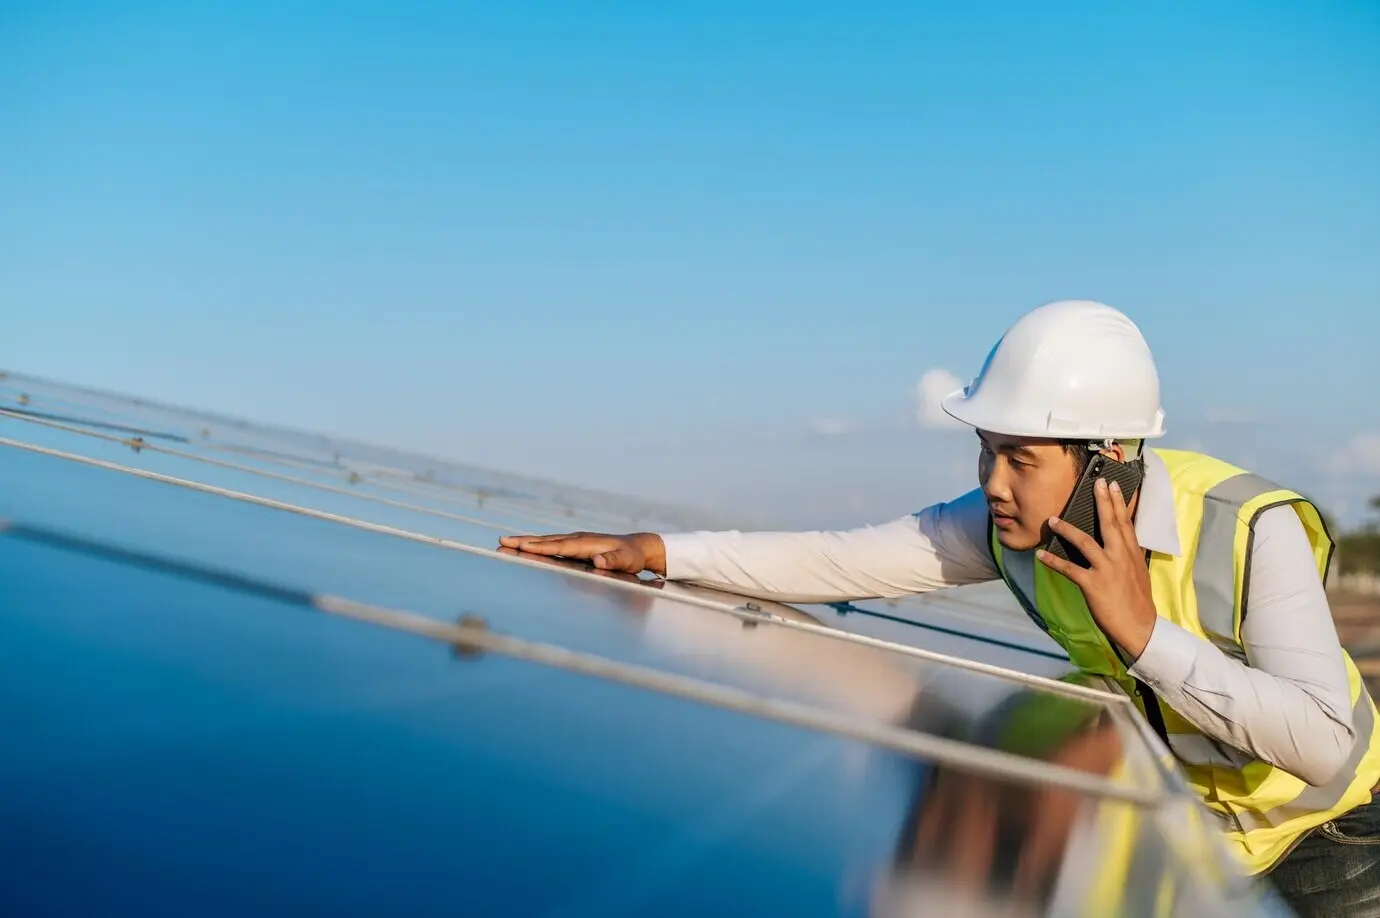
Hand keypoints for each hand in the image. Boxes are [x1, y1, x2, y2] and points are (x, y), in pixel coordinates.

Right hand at [497, 531, 666, 575]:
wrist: (638, 547)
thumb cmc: (632, 557)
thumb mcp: (627, 561)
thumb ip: (613, 561)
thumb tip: (598, 560)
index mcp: (587, 543)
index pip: (560, 546)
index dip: (541, 547)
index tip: (522, 546)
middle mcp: (578, 539)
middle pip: (546, 540)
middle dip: (524, 541)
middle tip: (501, 541)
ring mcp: (575, 540)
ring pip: (546, 540)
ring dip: (526, 541)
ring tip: (505, 542)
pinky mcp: (574, 545)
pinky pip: (551, 544)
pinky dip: (536, 545)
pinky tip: (524, 547)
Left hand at [1035, 477, 1157, 658]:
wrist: (1140, 627)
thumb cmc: (1137, 601)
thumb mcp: (1138, 572)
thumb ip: (1128, 554)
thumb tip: (1121, 540)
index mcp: (1131, 554)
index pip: (1125, 523)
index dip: (1118, 503)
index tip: (1112, 485)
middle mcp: (1120, 557)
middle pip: (1110, 524)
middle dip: (1102, 502)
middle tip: (1095, 483)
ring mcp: (1107, 570)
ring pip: (1085, 542)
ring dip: (1067, 529)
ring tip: (1052, 520)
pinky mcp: (1093, 585)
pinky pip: (1069, 570)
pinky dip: (1053, 562)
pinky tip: (1040, 556)